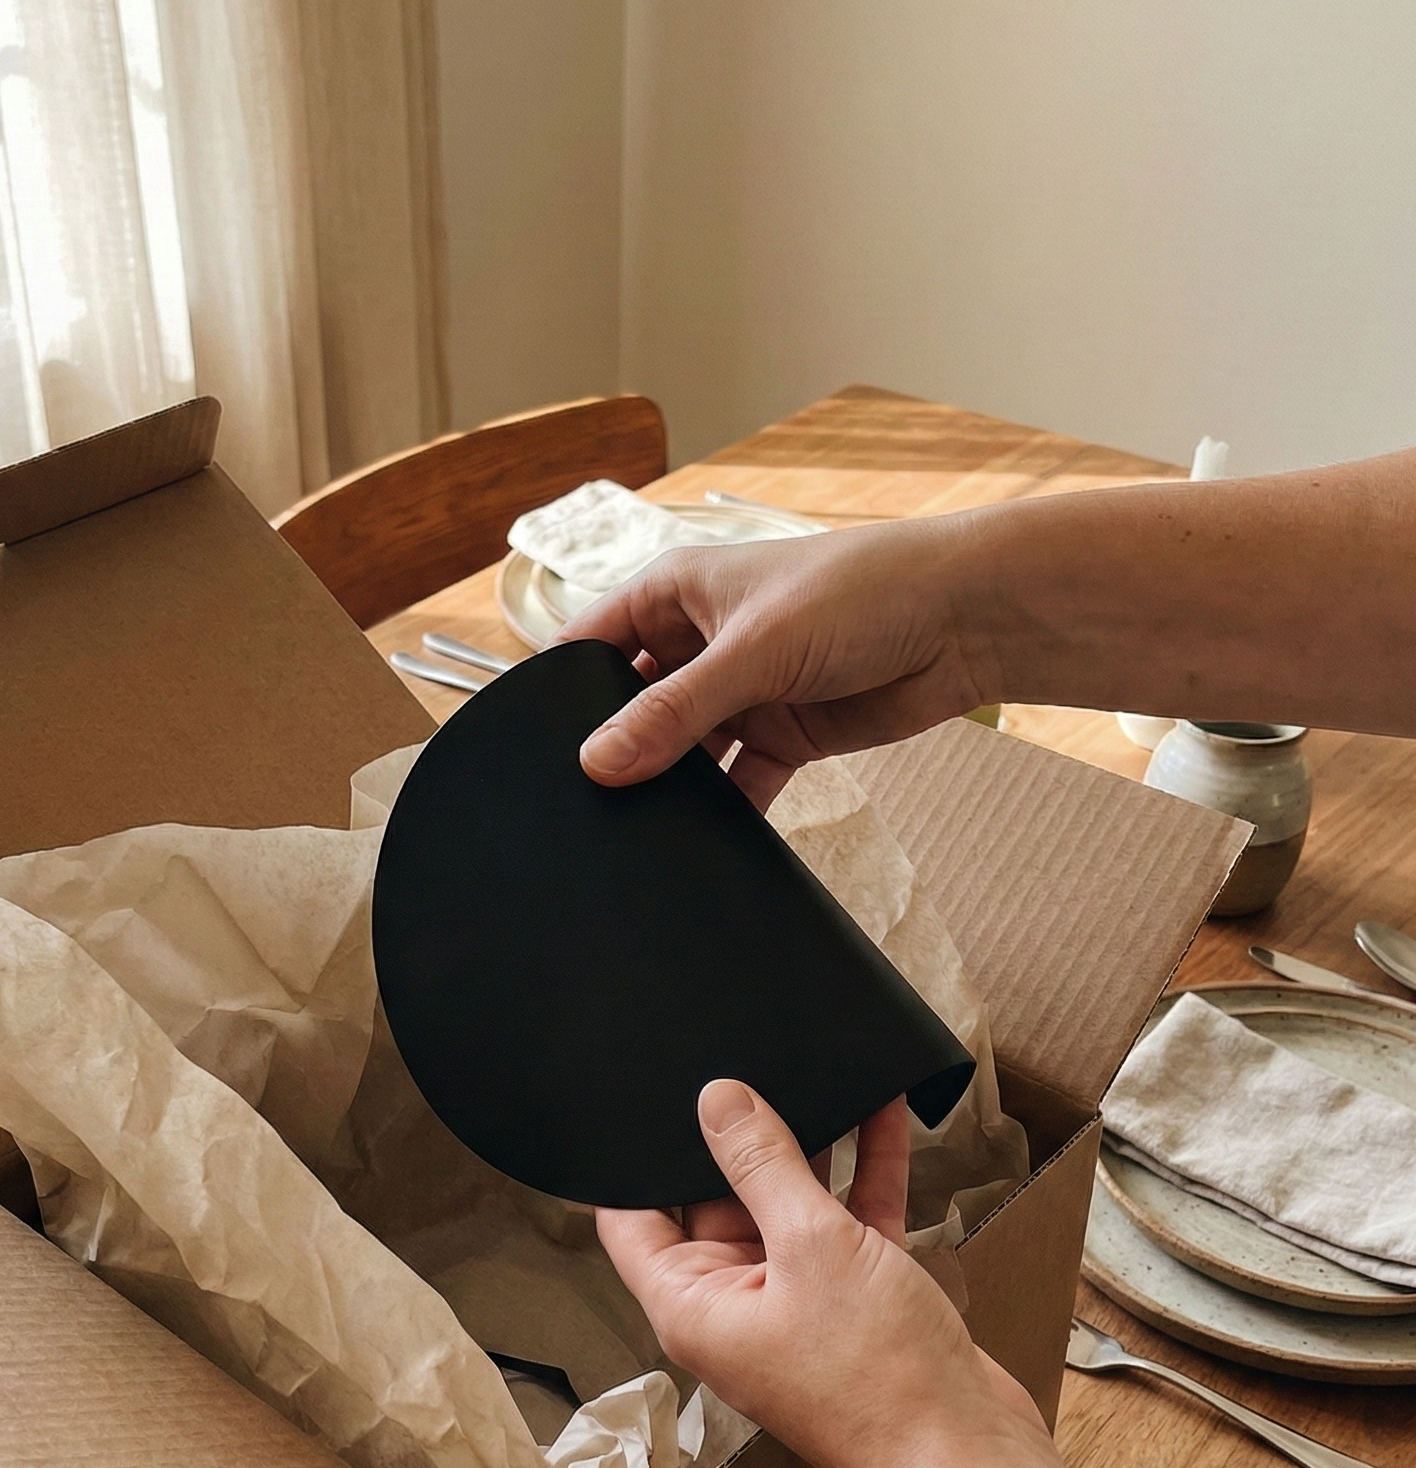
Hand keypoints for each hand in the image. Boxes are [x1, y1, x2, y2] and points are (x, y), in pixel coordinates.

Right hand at [555, 518, 995, 808]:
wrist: (966, 620)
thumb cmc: (862, 590)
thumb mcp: (752, 651)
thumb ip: (673, 713)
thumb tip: (599, 764)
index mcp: (675, 593)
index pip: (590, 644)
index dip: (560, 692)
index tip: (532, 749)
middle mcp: (700, 641)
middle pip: (633, 706)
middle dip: (617, 750)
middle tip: (586, 802)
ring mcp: (741, 691)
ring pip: (683, 753)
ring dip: (672, 788)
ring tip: (641, 830)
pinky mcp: (783, 734)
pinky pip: (737, 784)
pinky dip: (725, 812)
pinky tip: (708, 844)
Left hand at [597, 1078, 1049, 1467]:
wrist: (971, 1458)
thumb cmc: (879, 1380)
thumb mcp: (811, 1246)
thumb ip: (762, 1165)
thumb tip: (716, 1099)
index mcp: (692, 1304)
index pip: (631, 1221)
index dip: (632, 1160)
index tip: (641, 1097)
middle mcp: (736, 1304)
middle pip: (714, 1202)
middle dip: (733, 1138)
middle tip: (742, 1060)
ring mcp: (798, 1302)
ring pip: (789, 1205)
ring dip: (808, 1146)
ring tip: (812, 1068)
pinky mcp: (857, 1301)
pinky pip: (848, 1222)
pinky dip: (864, 1173)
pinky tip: (881, 1111)